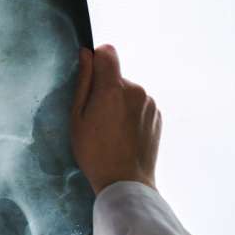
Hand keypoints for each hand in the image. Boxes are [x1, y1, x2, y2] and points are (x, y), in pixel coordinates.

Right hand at [71, 44, 161, 194]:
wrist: (125, 181)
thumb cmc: (94, 152)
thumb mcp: (77, 117)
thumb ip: (83, 82)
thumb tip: (86, 55)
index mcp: (112, 88)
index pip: (107, 52)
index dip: (96, 60)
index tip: (89, 78)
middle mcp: (135, 90)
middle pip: (116, 75)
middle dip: (104, 88)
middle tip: (95, 116)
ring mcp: (149, 102)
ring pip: (128, 90)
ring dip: (118, 101)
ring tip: (109, 128)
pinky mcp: (157, 114)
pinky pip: (139, 104)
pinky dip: (130, 112)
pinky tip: (122, 133)